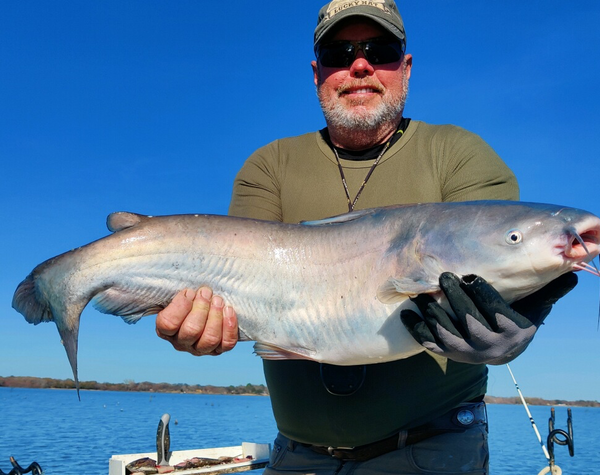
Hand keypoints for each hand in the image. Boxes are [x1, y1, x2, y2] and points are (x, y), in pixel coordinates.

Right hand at [156, 287, 237, 355]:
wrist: (207, 303)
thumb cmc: (190, 295)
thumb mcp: (178, 291)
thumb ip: (174, 286)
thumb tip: (179, 273)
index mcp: (166, 329)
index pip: (168, 324)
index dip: (180, 306)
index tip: (189, 291)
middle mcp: (181, 342)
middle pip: (191, 331)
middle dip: (201, 308)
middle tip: (207, 292)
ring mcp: (200, 348)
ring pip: (209, 339)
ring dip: (216, 316)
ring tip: (218, 300)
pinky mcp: (218, 349)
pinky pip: (226, 343)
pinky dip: (229, 327)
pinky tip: (229, 310)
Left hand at [400, 272, 577, 364]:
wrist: (499, 349)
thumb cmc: (516, 318)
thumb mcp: (534, 306)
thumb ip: (549, 290)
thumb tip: (573, 270)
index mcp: (513, 334)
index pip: (498, 314)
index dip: (483, 295)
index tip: (471, 276)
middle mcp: (490, 348)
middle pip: (470, 322)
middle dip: (456, 298)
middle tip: (445, 275)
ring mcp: (467, 354)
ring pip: (448, 335)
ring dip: (433, 313)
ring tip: (423, 292)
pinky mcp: (448, 355)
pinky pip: (430, 344)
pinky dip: (416, 330)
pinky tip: (406, 314)